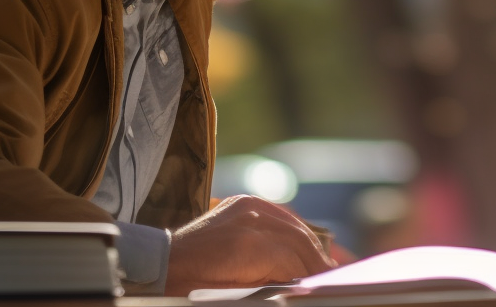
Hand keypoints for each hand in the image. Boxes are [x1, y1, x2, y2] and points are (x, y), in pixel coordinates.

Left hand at [164, 195, 333, 294]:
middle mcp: (249, 218)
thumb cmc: (194, 288)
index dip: (312, 274)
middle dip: (316, 260)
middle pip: (298, 239)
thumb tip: (299, 283)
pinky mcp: (244, 202)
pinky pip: (280, 214)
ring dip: (310, 245)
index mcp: (246, 246)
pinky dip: (295, 230)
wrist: (162, 263)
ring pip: (292, 225)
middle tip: (332, 276)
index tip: (327, 284)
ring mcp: (247, 205)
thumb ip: (271, 282)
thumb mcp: (235, 293)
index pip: (294, 260)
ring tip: (322, 264)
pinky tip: (304, 244)